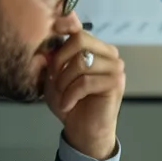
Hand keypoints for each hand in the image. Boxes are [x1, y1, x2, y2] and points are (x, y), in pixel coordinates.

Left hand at [45, 31, 124, 159]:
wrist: (83, 130)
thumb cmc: (69, 102)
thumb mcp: (53, 77)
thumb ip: (51, 59)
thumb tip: (45, 47)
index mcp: (96, 48)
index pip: (78, 31)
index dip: (63, 30)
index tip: (49, 43)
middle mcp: (109, 54)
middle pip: (80, 40)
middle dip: (59, 61)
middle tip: (54, 80)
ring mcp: (115, 67)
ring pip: (81, 62)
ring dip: (64, 81)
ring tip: (63, 95)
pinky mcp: (116, 82)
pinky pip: (85, 81)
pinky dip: (71, 95)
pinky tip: (68, 104)